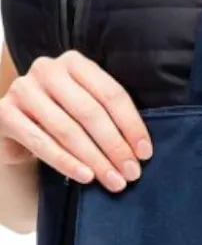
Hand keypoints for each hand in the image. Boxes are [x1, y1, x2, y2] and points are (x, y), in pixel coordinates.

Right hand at [0, 50, 151, 191]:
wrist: (15, 124)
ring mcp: (22, 89)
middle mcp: (47, 69)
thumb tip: (141, 150)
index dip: (132, 126)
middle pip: (91, 112)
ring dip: (95, 159)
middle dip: (115, 147)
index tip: (145, 153)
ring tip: (114, 180)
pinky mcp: (3, 113)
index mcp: (76, 63)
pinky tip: (85, 176)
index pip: (112, 95)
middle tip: (132, 173)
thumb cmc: (63, 115)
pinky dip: (66, 162)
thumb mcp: (87, 106)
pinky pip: (40, 143)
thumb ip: (109, 116)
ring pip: (67, 130)